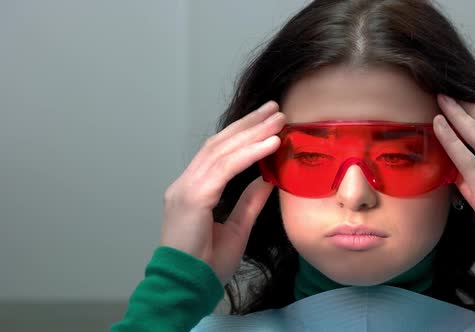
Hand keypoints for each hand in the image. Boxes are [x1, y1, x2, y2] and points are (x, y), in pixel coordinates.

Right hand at [160, 101, 284, 282]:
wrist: (185, 289)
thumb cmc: (205, 265)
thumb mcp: (236, 229)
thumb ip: (248, 202)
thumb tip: (266, 178)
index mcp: (193, 191)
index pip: (219, 153)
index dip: (243, 134)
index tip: (268, 121)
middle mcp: (186, 184)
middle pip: (219, 144)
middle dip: (249, 124)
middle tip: (275, 108)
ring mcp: (185, 189)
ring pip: (221, 150)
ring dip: (252, 132)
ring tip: (276, 118)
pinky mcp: (191, 198)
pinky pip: (224, 169)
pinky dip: (248, 154)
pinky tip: (269, 143)